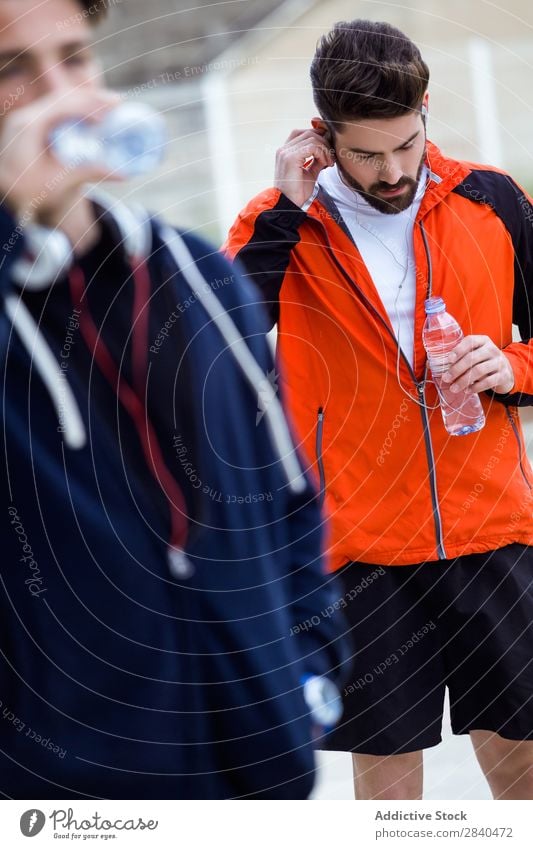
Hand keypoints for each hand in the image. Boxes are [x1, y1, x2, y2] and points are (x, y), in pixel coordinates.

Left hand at [0, 88, 121, 222]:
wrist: (13, 199)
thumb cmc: (33, 194)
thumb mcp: (61, 184)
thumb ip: (90, 173)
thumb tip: (124, 175)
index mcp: (27, 127)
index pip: (61, 106)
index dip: (88, 105)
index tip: (113, 109)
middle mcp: (24, 118)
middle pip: (62, 98)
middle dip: (91, 98)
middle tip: (118, 101)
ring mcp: (27, 119)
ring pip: (59, 101)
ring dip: (85, 102)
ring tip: (111, 105)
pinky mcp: (31, 125)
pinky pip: (56, 110)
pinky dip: (77, 110)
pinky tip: (94, 114)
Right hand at [274, 127, 334, 207]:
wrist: (289, 205)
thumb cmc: (298, 192)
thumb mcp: (310, 172)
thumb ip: (316, 160)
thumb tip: (327, 151)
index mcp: (286, 152)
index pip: (302, 133)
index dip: (318, 136)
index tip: (328, 149)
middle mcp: (284, 149)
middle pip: (309, 133)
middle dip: (324, 143)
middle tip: (331, 158)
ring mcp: (286, 152)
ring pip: (312, 138)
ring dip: (325, 149)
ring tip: (329, 163)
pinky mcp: (291, 158)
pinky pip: (312, 147)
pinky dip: (322, 153)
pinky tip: (325, 164)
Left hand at [442, 334, 514, 394]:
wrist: (505, 371)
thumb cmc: (484, 362)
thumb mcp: (475, 354)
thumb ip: (461, 357)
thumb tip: (439, 366)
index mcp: (483, 341)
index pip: (470, 341)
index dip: (459, 350)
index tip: (449, 360)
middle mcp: (492, 349)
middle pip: (472, 358)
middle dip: (457, 369)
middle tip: (446, 378)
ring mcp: (499, 362)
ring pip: (479, 370)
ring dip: (463, 380)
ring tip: (454, 388)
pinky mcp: (503, 375)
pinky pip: (487, 382)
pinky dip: (475, 387)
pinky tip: (467, 390)